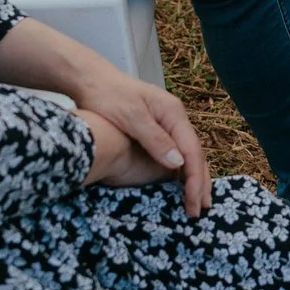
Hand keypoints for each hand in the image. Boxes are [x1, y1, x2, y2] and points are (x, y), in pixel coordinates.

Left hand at [70, 66, 212, 216]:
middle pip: (195, 153)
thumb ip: (155, 139)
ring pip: (187, 154)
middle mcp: (174, 118)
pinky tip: (179, 185)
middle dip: (200, 182)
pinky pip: (175, 153)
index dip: (195, 179)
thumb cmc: (107, 96)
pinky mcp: (155, 129)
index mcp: (172, 113)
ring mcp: (166, 123)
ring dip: (193, 179)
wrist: (88, 79)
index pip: (192, 150)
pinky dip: (180, 172)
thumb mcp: (130, 117)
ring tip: (196, 202)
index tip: (194, 203)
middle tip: (201, 210)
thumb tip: (179, 163)